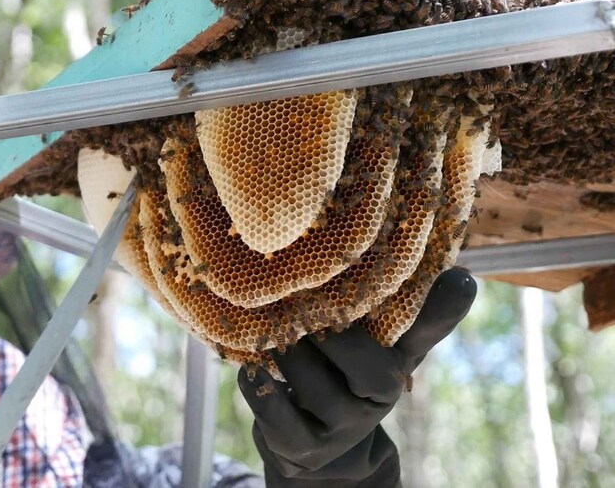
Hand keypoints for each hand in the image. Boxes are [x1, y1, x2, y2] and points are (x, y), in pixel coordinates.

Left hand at [237, 267, 476, 486]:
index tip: (462, 277)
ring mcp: (343, 427)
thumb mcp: (374, 346)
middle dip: (323, 328)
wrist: (325, 449)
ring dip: (284, 351)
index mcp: (399, 363)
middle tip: (296, 304)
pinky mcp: (304, 448)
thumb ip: (393, 310)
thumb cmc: (345, 375)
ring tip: (270, 333)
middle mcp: (379, 396)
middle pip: (358, 355)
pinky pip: (275, 411)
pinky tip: (252, 370)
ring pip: (309, 378)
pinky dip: (259, 386)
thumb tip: (445, 266)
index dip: (443, 308)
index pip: (424, 333)